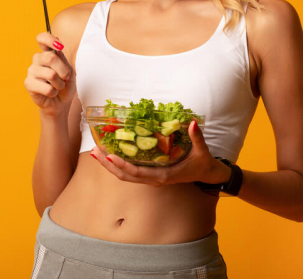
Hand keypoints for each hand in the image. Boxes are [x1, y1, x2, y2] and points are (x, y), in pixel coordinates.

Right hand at [23, 32, 75, 117]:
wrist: (61, 102)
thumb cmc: (65, 85)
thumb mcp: (69, 70)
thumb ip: (62, 59)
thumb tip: (57, 45)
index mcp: (47, 53)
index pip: (42, 38)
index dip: (49, 39)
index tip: (59, 46)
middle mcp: (37, 60)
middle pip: (51, 58)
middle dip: (63, 70)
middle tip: (66, 78)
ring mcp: (31, 71)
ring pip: (51, 74)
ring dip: (60, 84)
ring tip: (57, 87)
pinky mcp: (28, 83)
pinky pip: (47, 88)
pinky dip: (54, 92)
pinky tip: (50, 93)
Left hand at [90, 120, 231, 187]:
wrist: (208, 175)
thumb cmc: (204, 163)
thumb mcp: (202, 150)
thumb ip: (197, 136)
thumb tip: (193, 122)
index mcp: (163, 176)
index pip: (137, 173)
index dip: (122, 165)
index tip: (110, 155)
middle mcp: (154, 180)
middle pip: (125, 176)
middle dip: (108, 165)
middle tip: (94, 150)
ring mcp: (151, 179)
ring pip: (125, 176)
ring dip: (110, 165)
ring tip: (96, 152)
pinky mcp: (151, 176)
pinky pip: (131, 173)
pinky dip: (118, 165)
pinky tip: (109, 155)